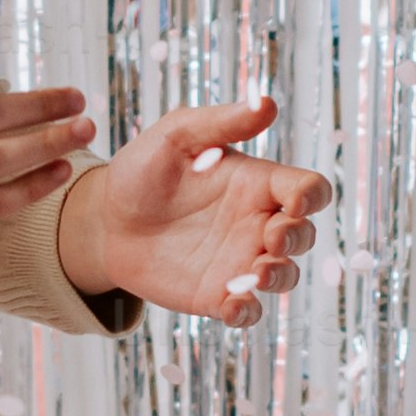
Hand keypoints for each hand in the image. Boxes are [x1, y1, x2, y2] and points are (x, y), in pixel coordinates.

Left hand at [55, 92, 335, 326]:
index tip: (296, 200)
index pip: (308, 188)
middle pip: (304, 234)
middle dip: (297, 239)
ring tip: (257, 273)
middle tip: (270, 239)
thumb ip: (222, 122)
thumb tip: (267, 104)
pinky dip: (248, 311)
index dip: (313, 196)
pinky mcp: (215, 293)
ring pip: (284, 276)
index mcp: (257, 182)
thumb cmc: (143, 169)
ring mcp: (239, 261)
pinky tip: (232, 305)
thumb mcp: (178, 135)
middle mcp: (256, 223)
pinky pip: (247, 310)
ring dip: (280, 277)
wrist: (103, 219)